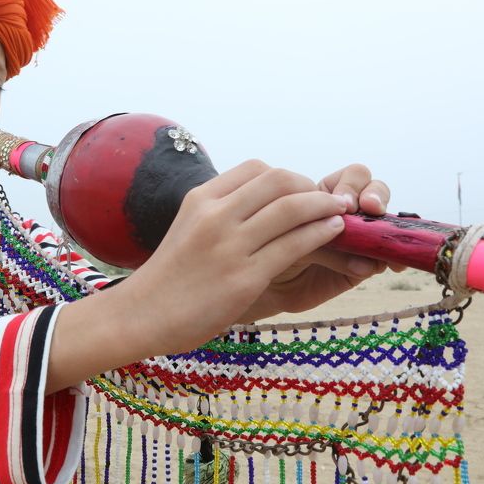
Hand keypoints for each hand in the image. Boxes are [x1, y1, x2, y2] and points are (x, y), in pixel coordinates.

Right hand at [121, 160, 349, 354]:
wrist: (142, 314)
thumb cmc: (171, 277)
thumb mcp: (188, 228)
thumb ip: (220, 212)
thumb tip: (259, 204)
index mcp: (201, 199)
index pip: (257, 169)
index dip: (289, 177)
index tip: (303, 192)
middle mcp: (215, 216)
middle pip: (279, 181)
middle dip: (312, 187)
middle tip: (330, 201)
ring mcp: (229, 246)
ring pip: (292, 210)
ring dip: (325, 207)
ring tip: (341, 214)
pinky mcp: (243, 278)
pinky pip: (294, 246)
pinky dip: (321, 234)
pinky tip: (332, 235)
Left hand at [236, 163, 401, 319]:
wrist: (262, 285)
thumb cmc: (264, 248)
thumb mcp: (285, 232)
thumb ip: (309, 228)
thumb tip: (338, 227)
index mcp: (325, 195)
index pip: (352, 177)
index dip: (352, 185)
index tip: (344, 203)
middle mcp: (345, 213)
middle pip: (375, 191)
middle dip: (375, 195)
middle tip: (368, 209)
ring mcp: (357, 237)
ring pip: (384, 221)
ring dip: (386, 226)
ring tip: (380, 238)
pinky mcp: (364, 265)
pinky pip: (385, 257)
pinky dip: (391, 258)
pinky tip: (393, 264)